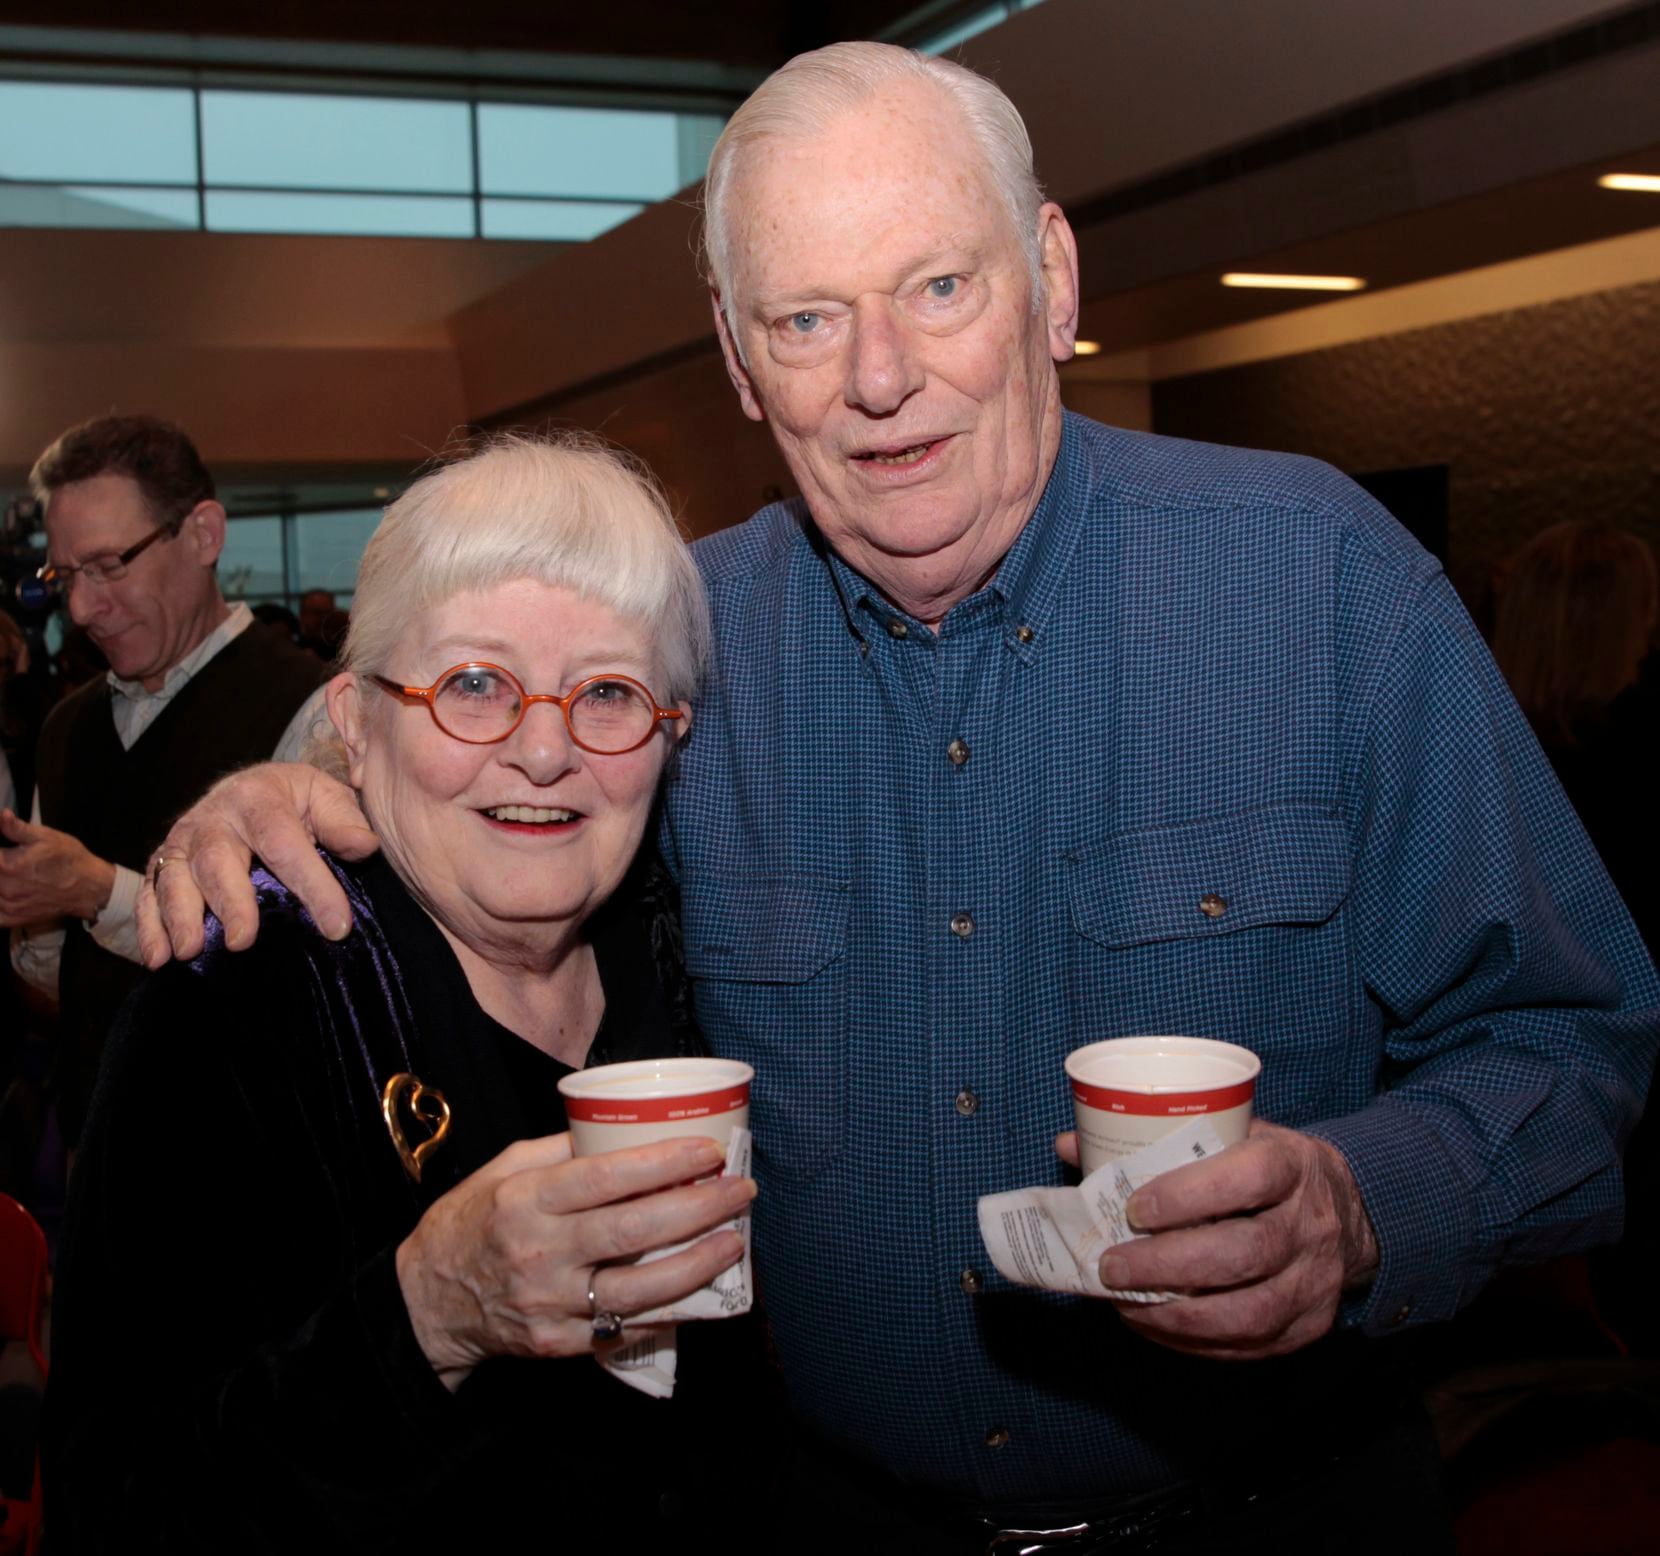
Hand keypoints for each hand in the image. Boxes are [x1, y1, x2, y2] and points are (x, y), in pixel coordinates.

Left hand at [0, 809, 115, 924]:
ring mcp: (8, 905)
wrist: (91, 887)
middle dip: (0, 865)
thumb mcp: (46, 837)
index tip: (5, 850)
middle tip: (9, 859)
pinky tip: (5, 893)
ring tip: (8, 874)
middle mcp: (4, 887)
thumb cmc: (70, 860)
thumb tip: (2, 815)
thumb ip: (16, 828)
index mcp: (6, 864)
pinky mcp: (14, 917)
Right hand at [135, 763, 378, 965]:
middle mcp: (213, 817)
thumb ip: (345, 822)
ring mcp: (183, 841)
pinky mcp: (163, 863)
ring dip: (180, 917)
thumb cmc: (297, 801)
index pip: (286, 843)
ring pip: (174, 877)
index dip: (312, 885)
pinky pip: (149, 893)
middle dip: (229, 902)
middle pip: (217, 860)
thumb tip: (365, 847)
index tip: (336, 926)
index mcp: (260, 798)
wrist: (251, 787)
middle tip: (241, 941)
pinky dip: (149, 926)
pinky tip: (157, 957)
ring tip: (189, 952)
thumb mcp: (326, 797)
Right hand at [395, 1132, 754, 1389]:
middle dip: (697, 1209)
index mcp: (527, 1200)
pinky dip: (667, 1311)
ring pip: (638, 1290)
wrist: (428, 1302)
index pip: (604, 1177)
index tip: (707, 1152)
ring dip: (696, 1265)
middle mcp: (541, 1252)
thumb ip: (562, 1151)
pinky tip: (700, 1291)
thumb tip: (626, 1128)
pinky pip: (624, 1329)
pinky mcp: (559, 1344)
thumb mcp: (505, 1169)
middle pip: (633, 1230)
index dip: (662, 1163)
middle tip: (740, 1190)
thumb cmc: (473, 1221)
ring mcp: (551, 1304)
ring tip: (734, 1241)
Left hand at [1056, 1120, 1378, 1359]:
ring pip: (1250, 1311)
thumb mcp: (1230, 1135)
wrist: (1351, 1211)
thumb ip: (1156, 1141)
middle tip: (1111, 1266)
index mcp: (1291, 1166)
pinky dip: (1195, 1342)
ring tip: (1125, 1305)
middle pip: (1244, 1253)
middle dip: (1168, 1265)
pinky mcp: (1310, 1325)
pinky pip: (1251, 1345)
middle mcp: (1310, 1225)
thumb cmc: (1268, 1168)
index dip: (1188, 1195)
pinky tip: (1155, 1326)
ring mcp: (1316, 1281)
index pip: (1248, 1179)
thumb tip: (1071, 1146)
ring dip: (1178, 1316)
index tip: (1135, 1207)